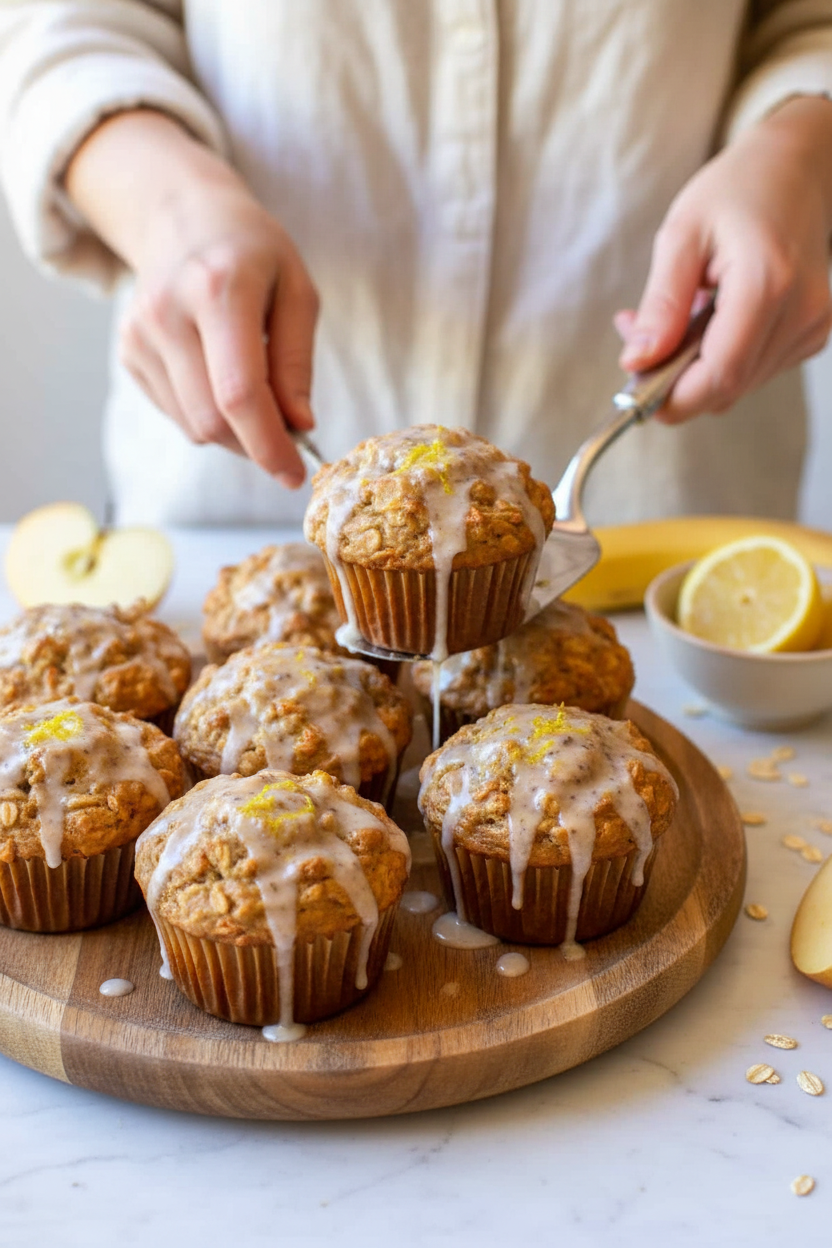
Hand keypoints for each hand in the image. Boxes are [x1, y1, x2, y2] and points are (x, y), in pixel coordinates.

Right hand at [66, 111, 317, 485]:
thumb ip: (297, 361)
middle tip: (287, 437)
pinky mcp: (127, 352)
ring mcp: (139, 334)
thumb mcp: (296, 291)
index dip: (269, 445)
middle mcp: (168, 313)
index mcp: (218, 289)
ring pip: (192, 426)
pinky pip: (176, 415)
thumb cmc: (253, 253)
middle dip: (255, 445)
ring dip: (234, 434)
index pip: (239, 393)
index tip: (294, 474)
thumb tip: (299, 426)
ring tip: (256, 394)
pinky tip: (219, 376)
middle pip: (211, 420)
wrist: (182, 217)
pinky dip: (209, 416)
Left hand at [615, 96, 831, 422]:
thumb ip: (660, 304)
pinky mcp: (814, 331)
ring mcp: (814, 325)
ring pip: (739, 384)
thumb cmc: (738, 188)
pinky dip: (720, 357)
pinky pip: (755, 369)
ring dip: (695, 367)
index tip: (633, 390)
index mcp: (767, 284)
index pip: (719, 376)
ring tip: (674, 317)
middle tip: (638, 336)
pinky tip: (707, 318)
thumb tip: (637, 362)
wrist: (797, 165)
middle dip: (674, 378)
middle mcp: (802, 313)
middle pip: (727, 386)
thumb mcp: (682, 235)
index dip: (672, 398)